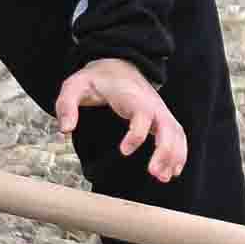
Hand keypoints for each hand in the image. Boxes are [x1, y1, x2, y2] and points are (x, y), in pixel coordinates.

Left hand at [56, 56, 188, 181]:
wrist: (117, 65)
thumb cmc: (96, 79)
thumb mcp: (74, 86)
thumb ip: (67, 105)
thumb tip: (65, 130)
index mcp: (131, 95)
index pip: (142, 114)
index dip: (137, 133)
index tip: (124, 151)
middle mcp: (151, 103)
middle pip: (168, 126)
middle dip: (165, 150)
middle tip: (154, 173)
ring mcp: (159, 110)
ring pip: (176, 133)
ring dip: (174, 156)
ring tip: (163, 178)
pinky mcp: (162, 118)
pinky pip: (177, 135)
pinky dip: (179, 153)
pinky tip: (173, 171)